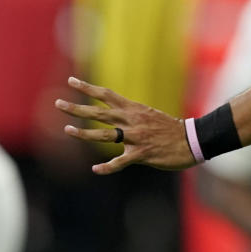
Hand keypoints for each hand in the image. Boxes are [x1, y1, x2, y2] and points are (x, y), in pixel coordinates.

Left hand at [55, 76, 195, 174]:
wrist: (192, 140)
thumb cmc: (171, 129)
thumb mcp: (150, 115)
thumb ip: (131, 116)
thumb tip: (116, 115)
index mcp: (134, 109)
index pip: (106, 95)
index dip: (88, 88)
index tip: (71, 82)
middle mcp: (132, 120)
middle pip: (100, 112)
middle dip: (77, 108)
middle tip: (58, 103)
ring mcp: (136, 137)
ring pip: (105, 135)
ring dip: (84, 133)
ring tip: (67, 130)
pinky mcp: (142, 154)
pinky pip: (120, 162)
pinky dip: (107, 167)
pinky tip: (95, 169)